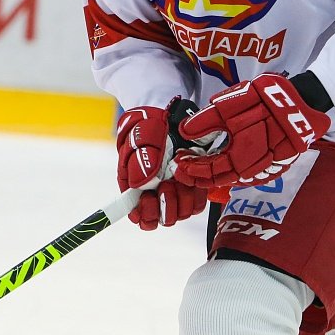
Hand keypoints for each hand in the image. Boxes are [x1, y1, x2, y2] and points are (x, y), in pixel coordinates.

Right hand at [117, 100, 208, 230]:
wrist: (170, 115)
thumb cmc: (148, 126)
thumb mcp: (137, 136)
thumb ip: (137, 158)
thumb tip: (139, 184)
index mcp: (137, 189)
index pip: (140, 218)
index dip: (145, 215)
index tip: (148, 198)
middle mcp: (156, 194)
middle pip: (163, 219)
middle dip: (165, 205)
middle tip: (165, 185)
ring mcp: (176, 192)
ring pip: (182, 213)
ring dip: (181, 198)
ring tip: (177, 176)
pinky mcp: (193, 187)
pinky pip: (197, 203)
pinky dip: (195, 193)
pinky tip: (190, 176)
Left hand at [173, 74, 330, 188]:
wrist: (304, 100)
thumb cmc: (267, 100)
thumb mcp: (231, 104)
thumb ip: (206, 120)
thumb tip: (183, 131)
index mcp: (241, 157)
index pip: (211, 171)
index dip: (192, 169)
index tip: (179, 163)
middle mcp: (254, 169)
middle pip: (222, 179)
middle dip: (200, 175)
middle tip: (184, 167)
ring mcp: (267, 168)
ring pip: (235, 178)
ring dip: (216, 173)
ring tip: (200, 164)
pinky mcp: (276, 162)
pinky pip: (249, 172)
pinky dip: (232, 170)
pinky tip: (224, 161)